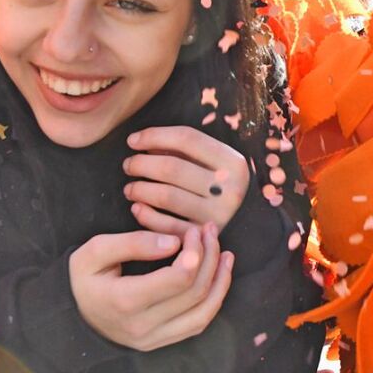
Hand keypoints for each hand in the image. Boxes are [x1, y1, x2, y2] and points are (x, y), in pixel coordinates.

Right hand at [69, 225, 232, 351]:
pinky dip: (214, 299)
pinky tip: (218, 276)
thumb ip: (134, 242)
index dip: (195, 251)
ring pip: (203, 313)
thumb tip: (173, 242)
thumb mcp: (95, 251)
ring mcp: (154, 338)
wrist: (74, 315)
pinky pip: (198, 323)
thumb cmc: (84, 278)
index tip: (194, 230)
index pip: (177, 279)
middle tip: (210, 231)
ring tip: (224, 254)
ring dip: (220, 280)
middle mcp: (142, 326)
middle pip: (194, 292)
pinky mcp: (162, 341)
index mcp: (124, 301)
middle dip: (209, 257)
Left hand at [123, 126, 249, 234]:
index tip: (132, 140)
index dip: (154, 136)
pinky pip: (167, 226)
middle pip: (173, 168)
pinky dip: (146, 216)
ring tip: (129, 188)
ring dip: (140, 189)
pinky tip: (137, 208)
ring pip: (167, 196)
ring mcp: (218, 215)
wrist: (244, 222)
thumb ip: (184, 148)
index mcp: (233, 162)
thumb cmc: (218, 183)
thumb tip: (142, 143)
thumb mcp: (212, 160)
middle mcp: (230, 189)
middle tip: (128, 165)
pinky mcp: (203, 237)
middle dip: (142, 164)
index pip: (187, 139)